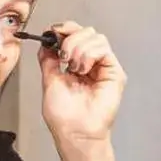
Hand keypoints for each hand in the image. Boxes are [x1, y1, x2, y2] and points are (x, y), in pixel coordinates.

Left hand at [39, 20, 125, 145]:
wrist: (75, 131)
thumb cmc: (64, 115)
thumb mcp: (49, 79)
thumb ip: (49, 58)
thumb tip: (47, 40)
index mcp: (76, 64)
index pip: (75, 34)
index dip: (64, 29)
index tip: (52, 33)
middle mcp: (92, 63)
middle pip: (86, 31)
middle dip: (70, 38)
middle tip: (63, 58)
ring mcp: (104, 67)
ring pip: (95, 37)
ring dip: (78, 48)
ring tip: (74, 69)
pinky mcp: (114, 72)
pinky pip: (102, 48)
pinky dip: (88, 55)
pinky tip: (82, 70)